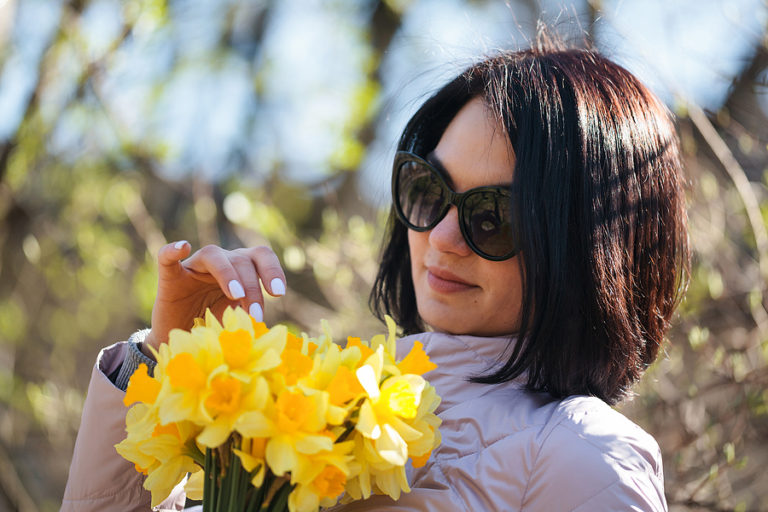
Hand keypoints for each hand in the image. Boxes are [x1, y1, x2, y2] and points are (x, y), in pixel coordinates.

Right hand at [142, 241, 286, 355]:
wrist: (180, 339)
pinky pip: (167, 257)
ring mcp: (194, 266)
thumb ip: (251, 318)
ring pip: (213, 255)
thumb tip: (266, 330)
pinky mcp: (170, 277)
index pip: (262, 257)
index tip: (278, 293)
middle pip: (242, 259)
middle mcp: (221, 261)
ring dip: (228, 274)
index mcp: (242, 269)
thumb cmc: (214, 327)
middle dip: (253, 286)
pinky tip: (183, 247)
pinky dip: (173, 251)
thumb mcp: (237, 321)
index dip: (273, 270)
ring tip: (236, 296)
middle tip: (257, 314)